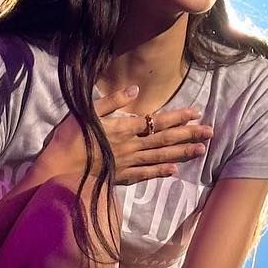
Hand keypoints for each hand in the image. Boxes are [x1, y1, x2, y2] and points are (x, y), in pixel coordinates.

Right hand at [36, 86, 212, 187]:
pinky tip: (173, 172)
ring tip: (201, 150)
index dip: (178, 117)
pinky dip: (160, 172)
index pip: (157, 121)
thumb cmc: (70, 137)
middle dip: (189, 135)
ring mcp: (128, 163)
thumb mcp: (87, 111)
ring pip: (160, 157)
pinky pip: (145, 175)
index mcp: (124, 128)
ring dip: (182, 153)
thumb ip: (112, 100)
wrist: (58, 169)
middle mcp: (131, 146)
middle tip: (210, 132)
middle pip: (165, 139)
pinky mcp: (121, 177)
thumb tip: (135, 90)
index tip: (196, 113)